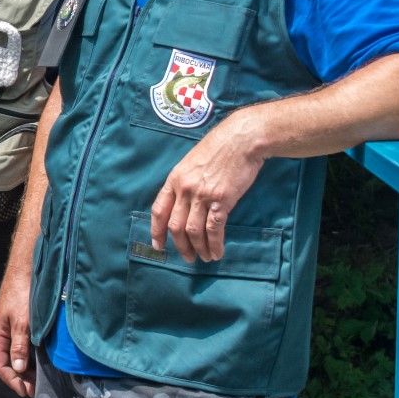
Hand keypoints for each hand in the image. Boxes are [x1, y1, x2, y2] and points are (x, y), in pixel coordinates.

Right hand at [0, 276, 34, 397]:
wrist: (24, 271)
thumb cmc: (21, 294)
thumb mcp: (22, 321)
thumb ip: (19, 345)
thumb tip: (18, 368)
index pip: (0, 365)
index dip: (12, 380)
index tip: (26, 391)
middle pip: (6, 363)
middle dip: (19, 378)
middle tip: (35, 389)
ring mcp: (7, 330)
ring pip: (13, 356)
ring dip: (24, 369)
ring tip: (38, 380)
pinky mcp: (16, 325)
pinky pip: (19, 347)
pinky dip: (27, 358)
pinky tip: (38, 362)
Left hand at [149, 111, 266, 262]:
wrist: (242, 139)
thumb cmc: (220, 148)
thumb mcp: (192, 162)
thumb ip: (186, 182)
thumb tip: (185, 203)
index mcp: (174, 179)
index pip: (159, 210)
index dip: (156, 231)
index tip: (158, 246)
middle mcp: (184, 189)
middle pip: (175, 226)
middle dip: (180, 246)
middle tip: (188, 257)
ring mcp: (202, 195)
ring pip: (193, 231)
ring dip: (198, 248)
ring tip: (204, 258)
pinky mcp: (221, 200)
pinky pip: (213, 229)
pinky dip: (214, 244)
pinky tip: (217, 252)